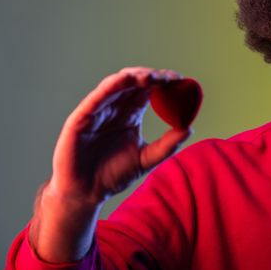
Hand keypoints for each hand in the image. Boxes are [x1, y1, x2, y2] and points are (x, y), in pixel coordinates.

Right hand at [49, 66, 191, 205]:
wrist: (88, 193)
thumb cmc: (114, 175)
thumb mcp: (147, 158)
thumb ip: (167, 144)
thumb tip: (189, 128)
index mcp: (131, 114)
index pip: (148, 90)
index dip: (163, 82)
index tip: (180, 80)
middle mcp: (115, 108)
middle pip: (134, 82)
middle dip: (151, 76)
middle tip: (169, 78)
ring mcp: (97, 111)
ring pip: (115, 85)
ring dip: (133, 77)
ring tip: (151, 77)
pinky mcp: (81, 119)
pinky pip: (95, 98)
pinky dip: (110, 87)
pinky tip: (124, 81)